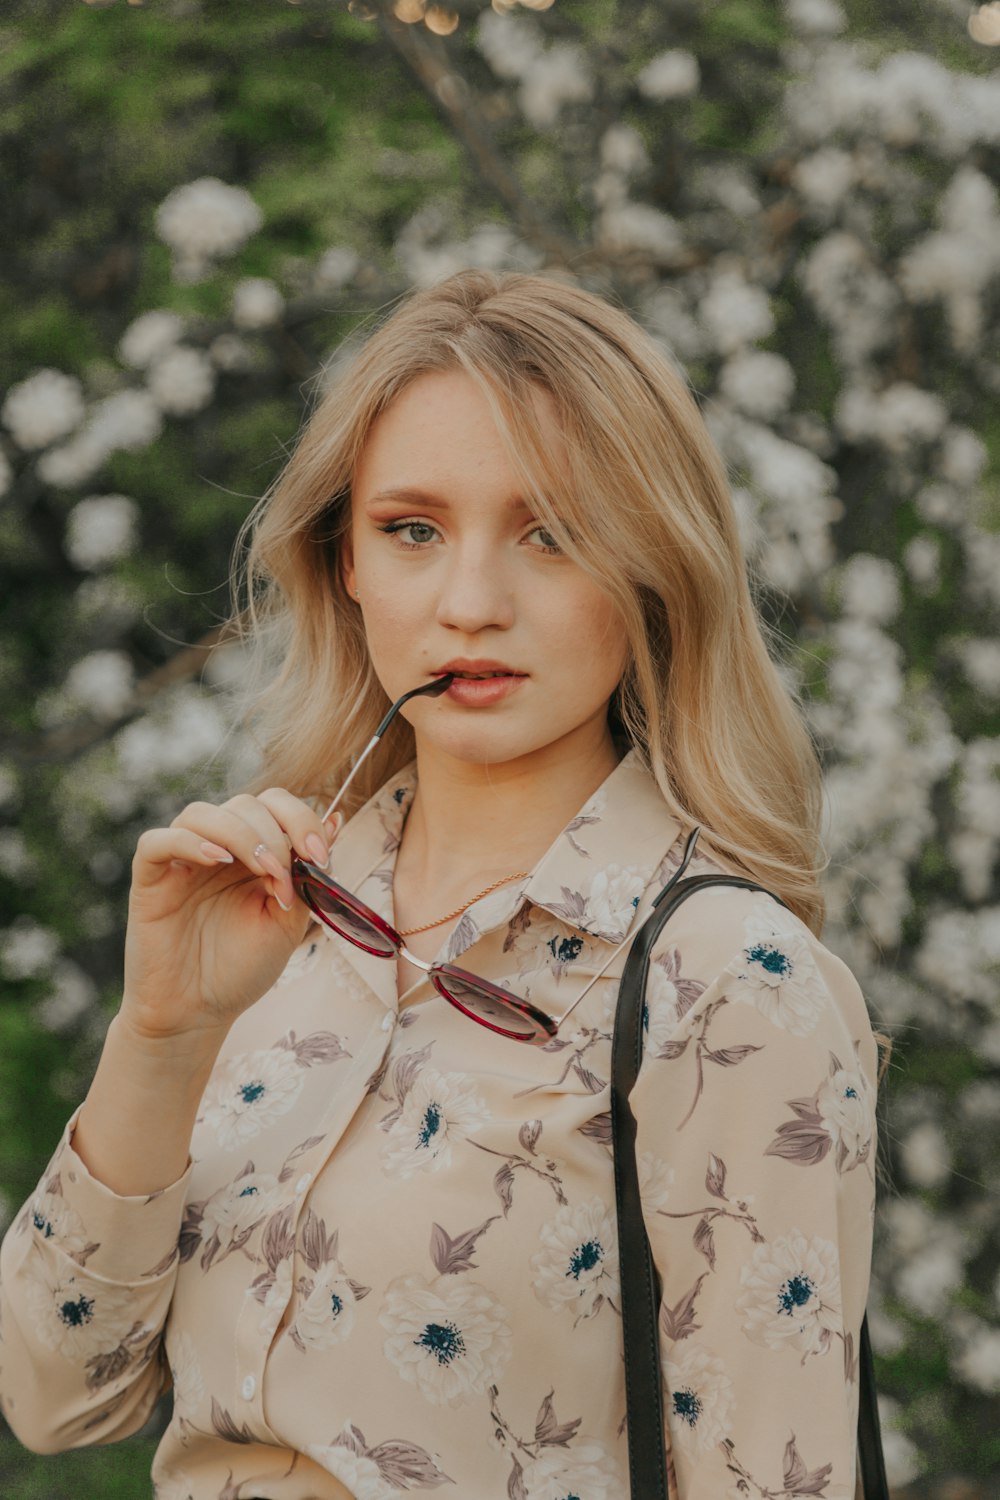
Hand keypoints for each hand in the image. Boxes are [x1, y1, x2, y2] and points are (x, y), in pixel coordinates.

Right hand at [120, 788, 339, 1042]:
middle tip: (286, 876)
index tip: (319, 854)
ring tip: (262, 870)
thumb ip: (306, 874)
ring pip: (202, 813)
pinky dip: (189, 842)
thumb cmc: (241, 969)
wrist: (198, 1013)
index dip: (300, 818)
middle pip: (244, 804)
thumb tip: (335, 819)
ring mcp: (181, 862)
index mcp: (252, 853)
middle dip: (275, 833)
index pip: (274, 805)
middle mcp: (217, 849)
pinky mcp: (150, 879)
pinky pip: (157, 841)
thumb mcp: (288, 921)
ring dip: (241, 833)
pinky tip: (218, 860)